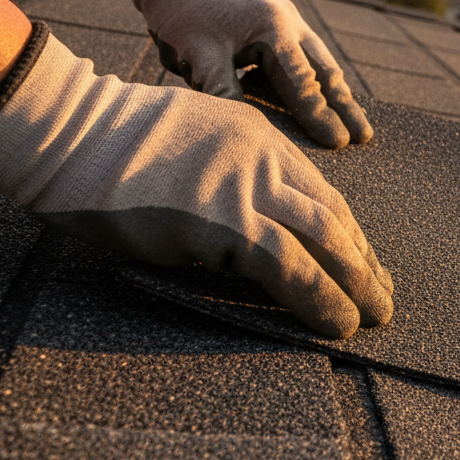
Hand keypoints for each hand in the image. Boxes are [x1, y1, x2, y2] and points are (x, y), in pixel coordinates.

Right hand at [0, 26, 392, 338]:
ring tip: (374, 318)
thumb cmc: (121, 147)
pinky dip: (320, 298)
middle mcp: (266, 161)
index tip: (368, 264)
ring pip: (324, 240)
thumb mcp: (199, 145)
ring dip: (357, 284)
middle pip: (333, 217)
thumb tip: (256, 227)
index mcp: (263, 141)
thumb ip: (236, 177)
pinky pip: (288, 267)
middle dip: (364, 262)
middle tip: (383, 296)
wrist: (76, 136)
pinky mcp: (225, 224)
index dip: (351, 236)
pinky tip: (338, 323)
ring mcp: (247, 189)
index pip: (323, 195)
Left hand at [109, 0, 370, 148]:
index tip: (337, 143)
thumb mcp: (197, 53)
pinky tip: (327, 99)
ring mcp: (288, 21)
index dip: (319, 115)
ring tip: (356, 123)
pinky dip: (319, 81)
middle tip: (364, 137)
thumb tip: (242, 129)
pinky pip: (307, 58)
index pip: (302, 82)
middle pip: (325, 72)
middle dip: (345, 106)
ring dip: (338, 94)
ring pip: (321, 64)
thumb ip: (222, 89)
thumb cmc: (183, 14)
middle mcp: (290, 23)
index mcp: (273, 29)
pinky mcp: (280, 25)